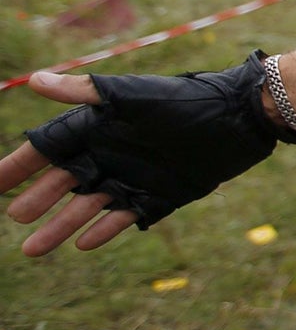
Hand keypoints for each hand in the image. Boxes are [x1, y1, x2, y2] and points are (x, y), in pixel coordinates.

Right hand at [2, 54, 290, 255]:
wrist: (240, 118)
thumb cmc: (183, 101)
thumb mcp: (131, 96)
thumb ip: (84, 92)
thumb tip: (34, 80)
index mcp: (99, 127)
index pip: (48, 149)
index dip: (19, 165)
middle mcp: (112, 153)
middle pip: (64, 182)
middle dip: (38, 200)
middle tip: (16, 218)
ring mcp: (134, 176)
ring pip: (88, 207)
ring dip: (61, 226)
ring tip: (33, 249)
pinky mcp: (160, 195)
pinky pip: (126, 217)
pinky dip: (104, 230)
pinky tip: (82, 245)